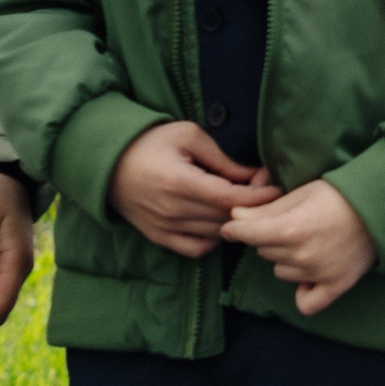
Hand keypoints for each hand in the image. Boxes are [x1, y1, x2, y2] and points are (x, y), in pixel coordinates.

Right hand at [109, 120, 278, 257]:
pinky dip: (213, 239)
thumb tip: (255, 176)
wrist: (108, 163)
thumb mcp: (189, 137)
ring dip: (234, 223)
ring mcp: (164, 228)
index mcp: (180, 182)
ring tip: (243, 204)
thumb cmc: (151, 142)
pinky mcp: (159, 238)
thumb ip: (223, 160)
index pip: (231, 200)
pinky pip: (196, 249)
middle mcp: (172, 211)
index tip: (277, 188)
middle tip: (263, 190)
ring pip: (215, 235)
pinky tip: (217, 220)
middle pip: (226, 219)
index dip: (259, 197)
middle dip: (252, 208)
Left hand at [220, 179, 377, 316]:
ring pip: (280, 272)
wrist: (382, 205)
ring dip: (287, 259)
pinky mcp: (336, 286)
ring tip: (310, 241)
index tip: (231, 227)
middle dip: (268, 237)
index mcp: (291, 228)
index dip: (235, 228)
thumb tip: (234, 217)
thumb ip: (267, 209)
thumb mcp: (302, 193)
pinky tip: (309, 276)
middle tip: (292, 223)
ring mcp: (319, 274)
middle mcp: (302, 255)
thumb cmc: (340, 193)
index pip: (247, 234)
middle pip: (263, 251)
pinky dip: (304, 291)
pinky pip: (306, 303)